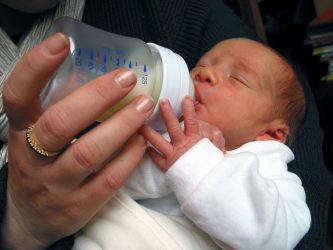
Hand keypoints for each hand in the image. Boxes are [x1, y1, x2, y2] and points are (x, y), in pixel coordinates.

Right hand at [2, 33, 153, 249]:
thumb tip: (100, 76)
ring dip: (121, 125)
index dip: (35, 67)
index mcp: (20, 132)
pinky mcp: (77, 206)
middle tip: (127, 78)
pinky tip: (142, 140)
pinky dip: (128, 157)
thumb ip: (58, 109)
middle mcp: (32, 158)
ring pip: (87, 153)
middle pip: (59, 124)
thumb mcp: (35, 136)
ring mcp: (55, 185)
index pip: (17, 96)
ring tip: (144, 105)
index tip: (61, 43)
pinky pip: (107, 180)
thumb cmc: (40, 164)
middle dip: (96, 97)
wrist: (31, 218)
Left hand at [141, 97, 224, 171]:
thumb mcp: (217, 147)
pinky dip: (150, 153)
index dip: (189, 110)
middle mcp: (183, 145)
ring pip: (158, 141)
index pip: (192, 121)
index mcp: (196, 140)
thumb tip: (210, 131)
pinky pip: (156, 159)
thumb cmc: (211, 163)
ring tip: (140, 123)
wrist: (207, 182)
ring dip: (149, 132)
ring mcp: (174, 155)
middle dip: (167, 113)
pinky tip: (143, 146)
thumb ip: (213, 138)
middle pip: (173, 127)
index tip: (185, 98)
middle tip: (161, 101)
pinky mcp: (168, 166)